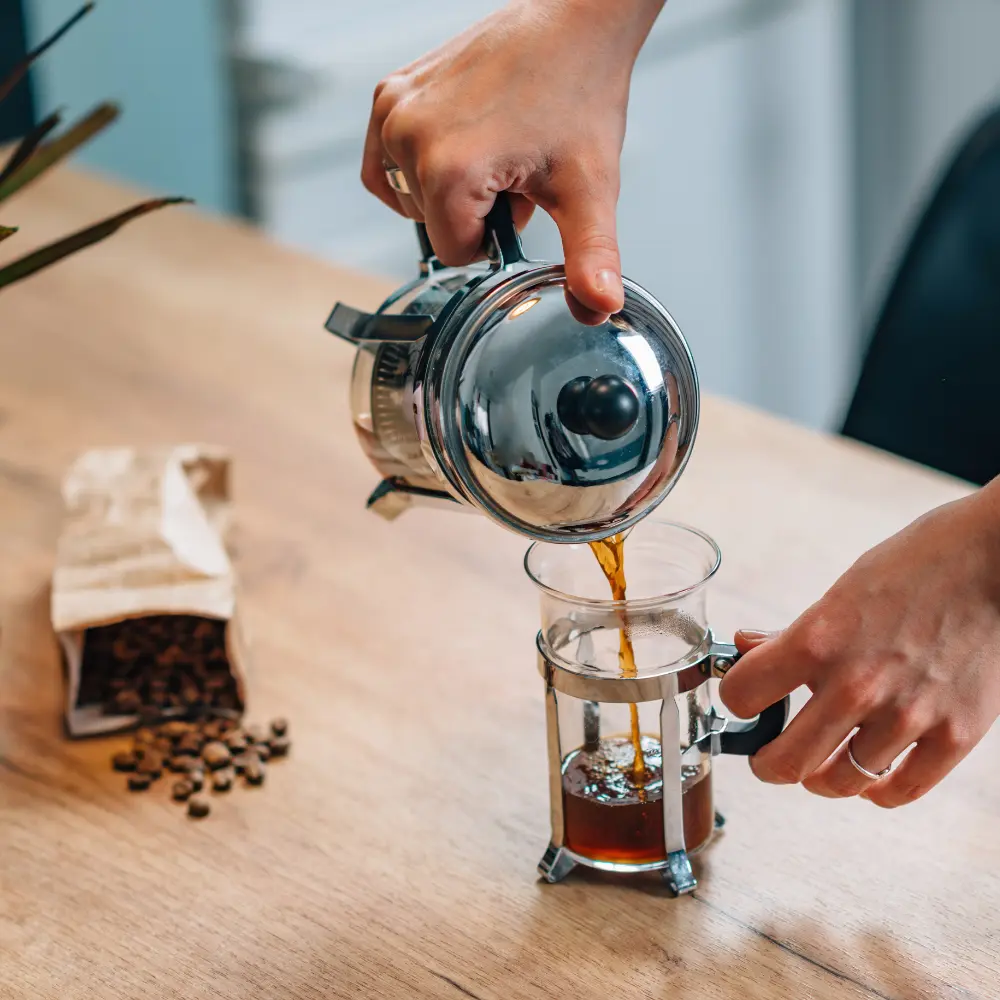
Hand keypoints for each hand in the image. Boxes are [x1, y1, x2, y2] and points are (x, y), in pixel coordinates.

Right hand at [361, 0, 664, 323]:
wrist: (573, 22)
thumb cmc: (580, 95)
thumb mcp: (590, 190)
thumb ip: (591, 259)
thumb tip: (599, 308)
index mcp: (450, 168)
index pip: (455, 252)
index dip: (493, 238)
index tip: (520, 200)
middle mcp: (410, 136)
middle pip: (432, 225)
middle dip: (474, 213)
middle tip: (513, 170)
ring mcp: (394, 109)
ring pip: (408, 198)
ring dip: (447, 190)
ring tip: (492, 153)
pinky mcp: (389, 92)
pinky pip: (386, 162)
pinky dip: (419, 169)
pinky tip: (459, 146)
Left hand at [719, 482, 999, 806]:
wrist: (993, 563)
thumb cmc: (914, 568)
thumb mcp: (838, 593)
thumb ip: (792, 634)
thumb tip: (747, 647)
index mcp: (816, 643)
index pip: (741, 697)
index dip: (735, 701)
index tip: (742, 703)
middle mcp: (856, 686)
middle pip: (786, 763)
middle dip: (767, 764)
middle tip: (767, 759)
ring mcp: (907, 715)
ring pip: (841, 782)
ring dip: (822, 779)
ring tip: (820, 767)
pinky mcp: (954, 735)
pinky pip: (902, 790)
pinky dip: (877, 792)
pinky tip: (869, 779)